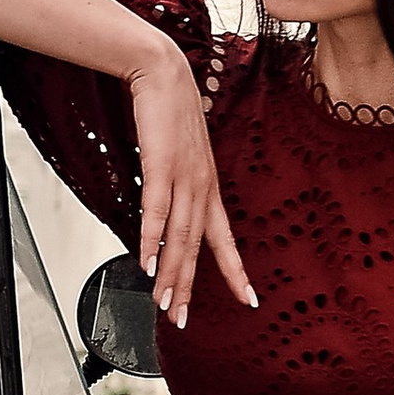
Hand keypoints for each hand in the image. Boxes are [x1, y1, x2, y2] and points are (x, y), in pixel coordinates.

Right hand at [125, 47, 255, 327]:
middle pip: (197, 248)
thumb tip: (165, 213)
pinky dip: (151, 241)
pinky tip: (145, 263)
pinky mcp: (162, 167)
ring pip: (179, 238)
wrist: (164, 75)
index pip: (224, 239)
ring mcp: (184, 178)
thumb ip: (175, 185)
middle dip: (190, 287)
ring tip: (163, 303)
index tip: (248, 299)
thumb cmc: (169, 113)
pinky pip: (156, 212)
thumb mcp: (179, 155)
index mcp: (208, 187)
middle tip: (180, 319)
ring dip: (170, 275)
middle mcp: (201, 187)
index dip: (236, 272)